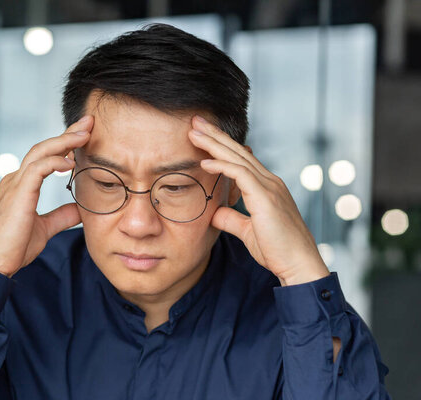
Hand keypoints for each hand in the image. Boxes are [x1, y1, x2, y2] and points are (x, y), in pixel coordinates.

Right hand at [0, 116, 93, 276]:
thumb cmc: (13, 248)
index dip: (65, 144)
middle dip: (68, 133)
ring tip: (85, 133)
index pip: (45, 156)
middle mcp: (16, 179)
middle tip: (89, 121)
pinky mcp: (17, 194)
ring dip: (64, 141)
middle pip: (44, 147)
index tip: (85, 135)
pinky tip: (70, 161)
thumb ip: (61, 216)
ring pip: (40, 152)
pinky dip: (54, 162)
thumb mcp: (45, 228)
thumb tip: (80, 209)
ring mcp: (14, 184)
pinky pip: (37, 170)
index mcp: (21, 185)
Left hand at [189, 116, 328, 285]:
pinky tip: (204, 162)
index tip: (201, 135)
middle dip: (215, 135)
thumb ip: (232, 219)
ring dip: (214, 143)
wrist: (299, 265)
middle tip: (195, 121)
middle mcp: (269, 181)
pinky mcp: (266, 197)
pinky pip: (241, 174)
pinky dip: (222, 166)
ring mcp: (270, 187)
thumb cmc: (277, 250)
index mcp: (266, 187)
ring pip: (237, 157)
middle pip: (237, 151)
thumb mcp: (248, 231)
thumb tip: (214, 212)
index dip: (220, 146)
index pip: (240, 159)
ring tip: (193, 131)